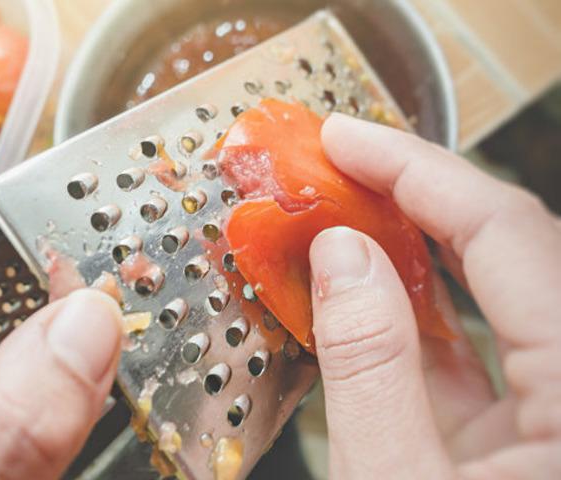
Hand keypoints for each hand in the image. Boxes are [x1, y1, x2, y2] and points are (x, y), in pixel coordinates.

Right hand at [311, 114, 560, 478]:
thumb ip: (370, 369)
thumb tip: (341, 254)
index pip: (504, 233)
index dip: (416, 171)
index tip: (344, 140)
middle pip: (513, 249)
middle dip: (418, 197)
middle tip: (341, 164)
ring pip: (502, 295)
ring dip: (420, 249)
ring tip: (350, 212)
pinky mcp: (538, 437)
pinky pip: (486, 350)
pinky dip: (423, 315)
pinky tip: (372, 292)